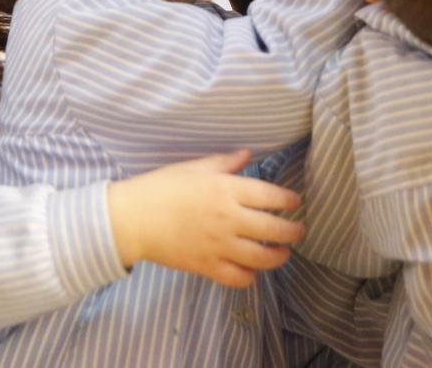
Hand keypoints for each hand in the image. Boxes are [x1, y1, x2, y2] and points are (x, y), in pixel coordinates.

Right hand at [106, 149, 302, 287]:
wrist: (133, 218)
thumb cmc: (161, 187)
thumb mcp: (194, 168)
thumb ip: (225, 162)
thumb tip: (248, 153)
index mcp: (226, 190)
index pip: (270, 196)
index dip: (288, 200)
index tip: (295, 201)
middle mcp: (228, 219)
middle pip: (273, 229)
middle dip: (293, 231)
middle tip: (299, 230)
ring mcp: (219, 246)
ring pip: (261, 257)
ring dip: (278, 256)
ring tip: (283, 253)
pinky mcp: (207, 267)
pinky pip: (238, 278)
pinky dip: (250, 277)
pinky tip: (252, 270)